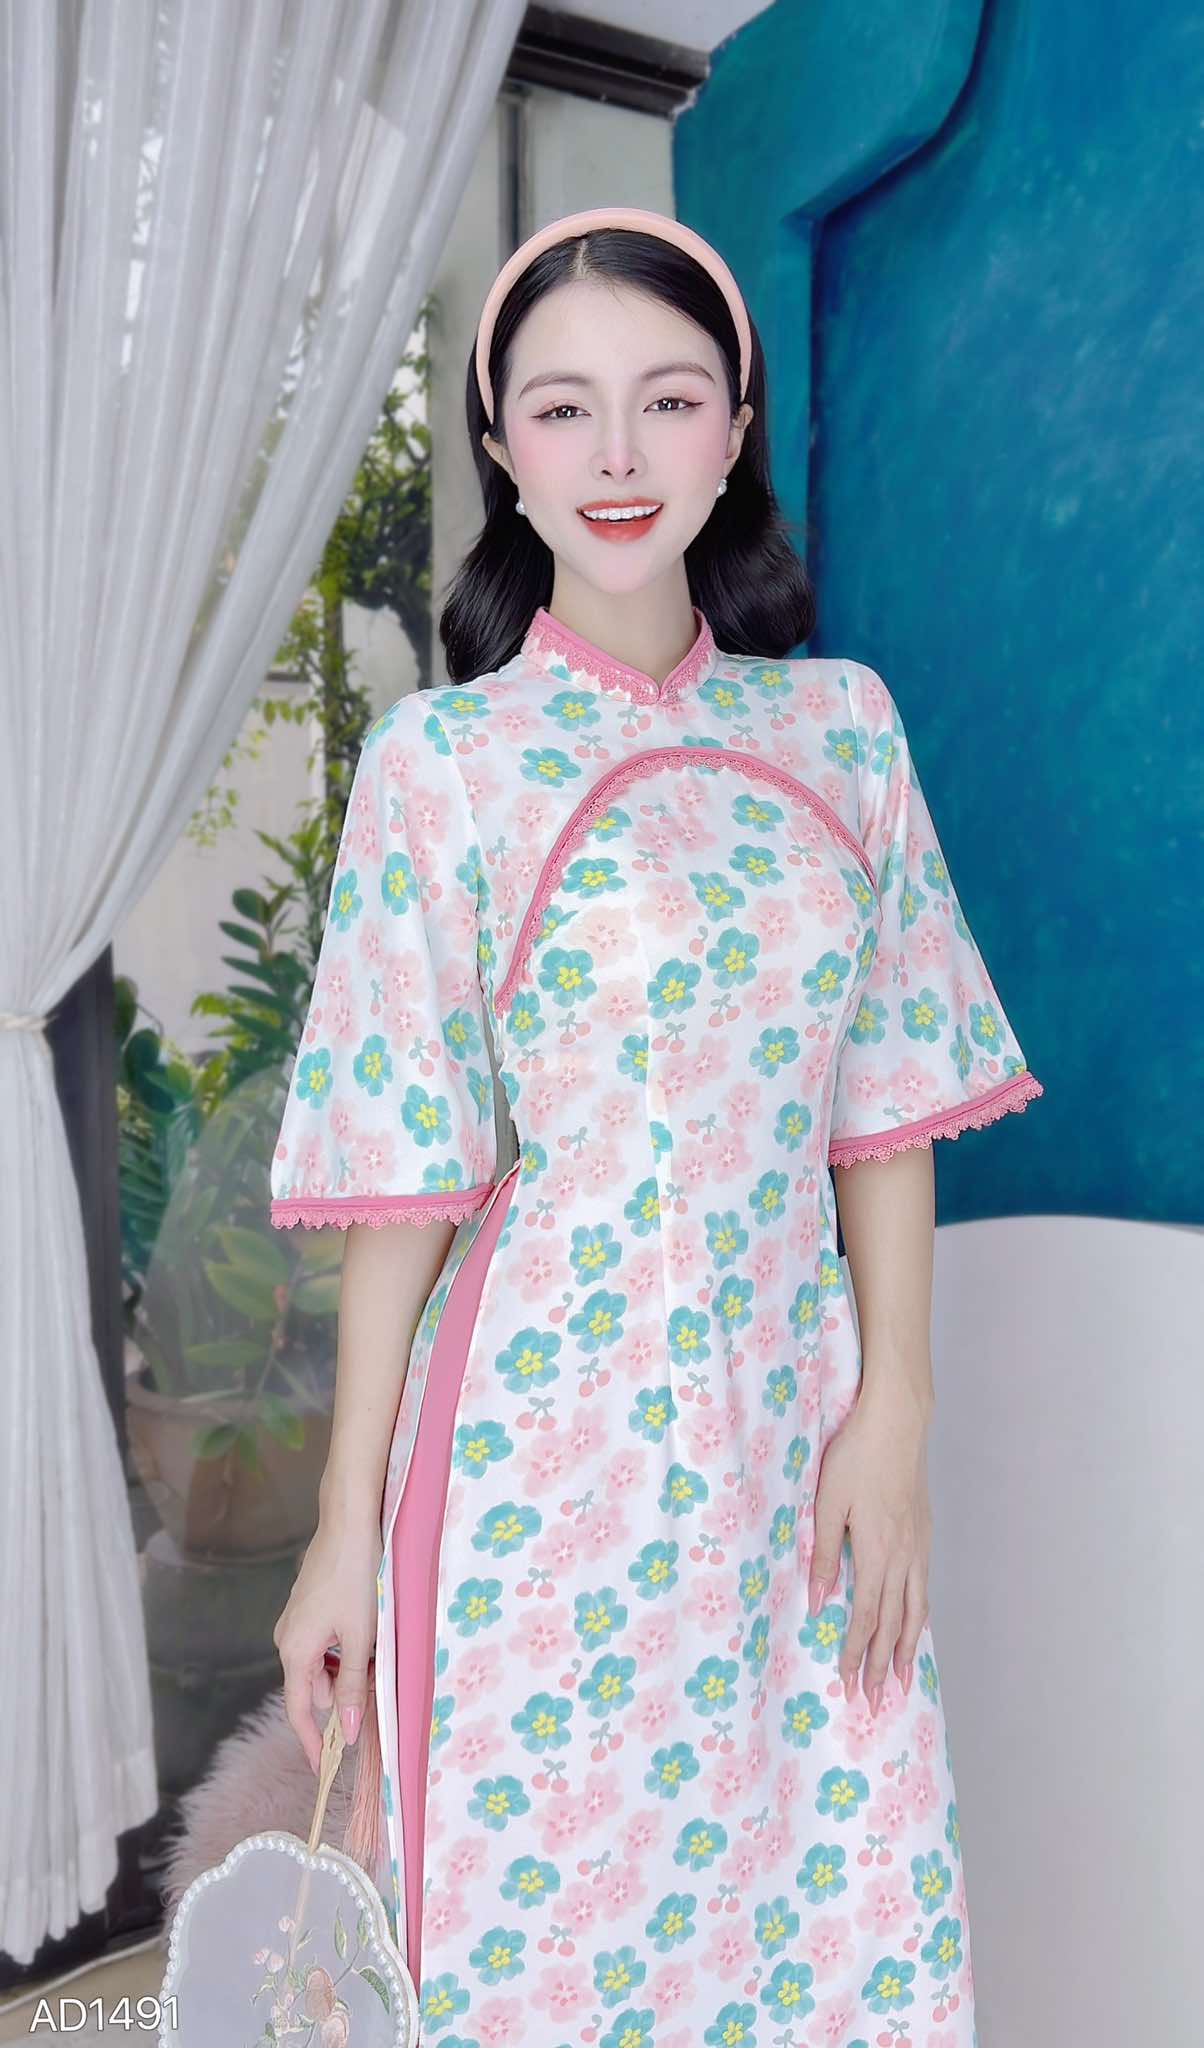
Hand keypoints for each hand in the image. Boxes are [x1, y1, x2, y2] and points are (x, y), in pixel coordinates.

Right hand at [273, 1509, 381, 1771]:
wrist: (349, 1523)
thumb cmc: (357, 1580)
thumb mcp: (360, 1639)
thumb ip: (351, 1687)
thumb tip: (345, 1733)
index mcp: (294, 1653)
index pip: (299, 1711)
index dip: (312, 1742)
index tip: (325, 1768)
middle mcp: (286, 1640)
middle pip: (313, 1688)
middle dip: (341, 1698)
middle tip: (375, 1692)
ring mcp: (295, 1622)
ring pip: (320, 1665)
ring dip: (345, 1671)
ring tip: (375, 1655)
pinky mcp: (307, 1607)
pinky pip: (323, 1644)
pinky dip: (342, 1650)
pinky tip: (365, 1635)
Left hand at [805, 1385, 932, 1713]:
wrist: (898, 1422)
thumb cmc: (857, 1455)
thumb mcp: (828, 1501)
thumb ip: (823, 1553)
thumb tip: (818, 1601)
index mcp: (876, 1552)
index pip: (864, 1617)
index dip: (857, 1655)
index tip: (850, 1686)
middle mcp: (903, 1557)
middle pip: (893, 1625)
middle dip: (883, 1667)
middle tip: (877, 1704)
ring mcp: (918, 1547)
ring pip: (915, 1612)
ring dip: (908, 1650)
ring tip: (904, 1682)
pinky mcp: (924, 1535)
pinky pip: (923, 1590)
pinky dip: (919, 1618)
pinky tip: (916, 1627)